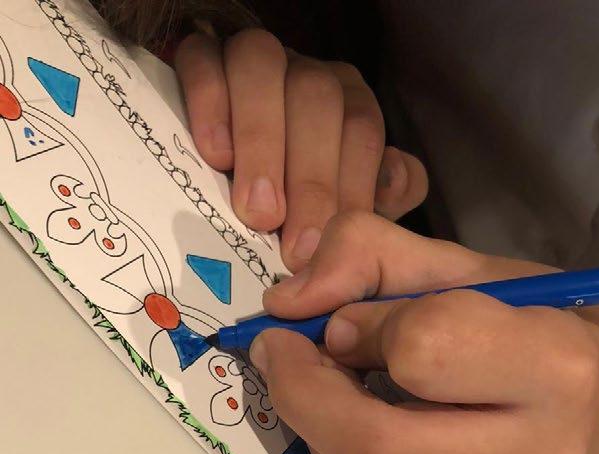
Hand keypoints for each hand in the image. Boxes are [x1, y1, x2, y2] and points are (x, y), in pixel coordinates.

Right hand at [174, 28, 427, 270]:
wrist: (217, 149)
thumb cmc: (288, 194)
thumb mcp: (342, 200)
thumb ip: (379, 196)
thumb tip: (394, 185)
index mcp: (347, 104)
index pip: (361, 129)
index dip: (349, 188)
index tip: (326, 250)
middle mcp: (306, 75)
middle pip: (317, 99)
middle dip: (309, 179)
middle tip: (292, 248)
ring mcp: (254, 60)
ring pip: (263, 67)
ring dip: (261, 141)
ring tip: (255, 212)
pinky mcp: (201, 53)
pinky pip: (204, 61)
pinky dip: (210, 104)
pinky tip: (214, 156)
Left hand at [249, 212, 598, 453]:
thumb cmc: (545, 317)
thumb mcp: (469, 262)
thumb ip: (371, 256)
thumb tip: (286, 302)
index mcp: (550, 362)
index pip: (425, 352)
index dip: (361, 326)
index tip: (340, 314)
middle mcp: (532, 447)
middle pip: (380, 448)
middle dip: (303, 397)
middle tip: (280, 352)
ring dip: (311, 425)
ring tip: (318, 378)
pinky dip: (336, 450)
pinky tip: (352, 412)